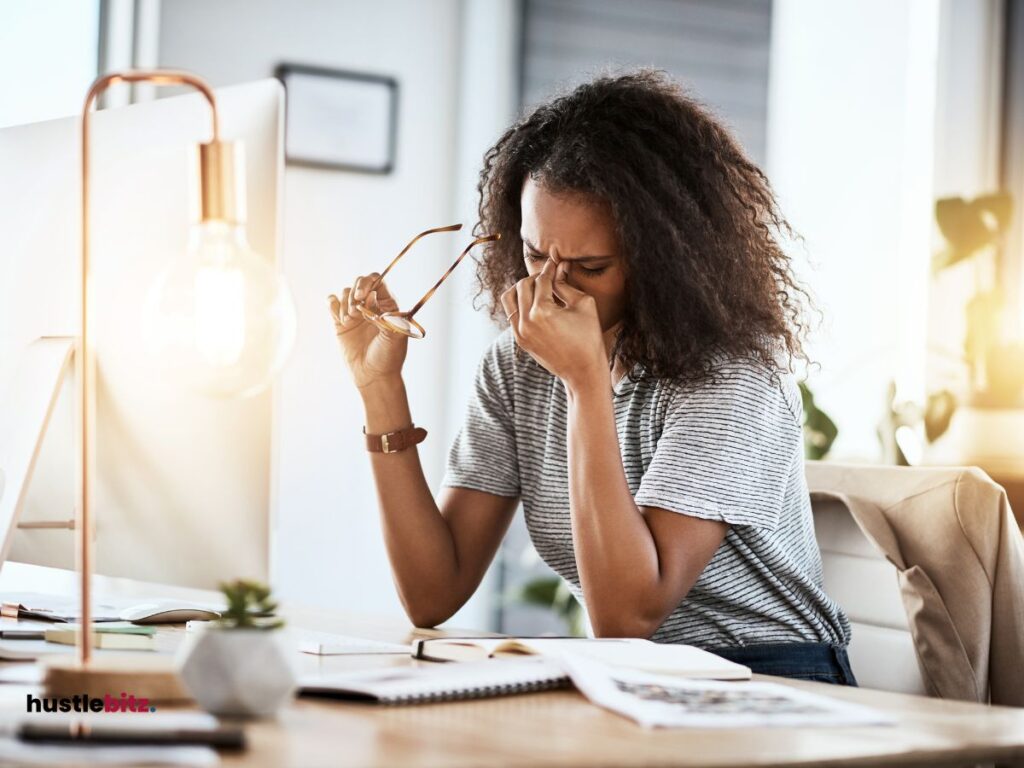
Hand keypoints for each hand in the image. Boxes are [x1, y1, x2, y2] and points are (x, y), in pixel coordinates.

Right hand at [328, 273, 408, 390]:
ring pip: (345, 292)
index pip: (377, 281)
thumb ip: (384, 314)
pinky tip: (339, 318)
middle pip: (359, 283)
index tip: (361, 296)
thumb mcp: (393, 336)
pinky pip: (332, 303)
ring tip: (349, 321)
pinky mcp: (341, 322)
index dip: (367, 283)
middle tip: (354, 313)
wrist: (373, 376)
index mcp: (388, 305)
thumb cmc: (388, 357)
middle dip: (353, 294)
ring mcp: (355, 313)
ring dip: (344, 303)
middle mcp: (371, 305)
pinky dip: (331, 304)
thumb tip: (371, 296)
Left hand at [500, 259, 606, 389]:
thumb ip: (566, 284)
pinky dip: (520, 304)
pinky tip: (536, 305)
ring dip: (521, 289)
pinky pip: (511, 314)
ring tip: (538, 290)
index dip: (549, 269)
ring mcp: (520, 332)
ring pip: (509, 298)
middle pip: (523, 285)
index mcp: (543, 312)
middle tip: (549, 278)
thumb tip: (559, 266)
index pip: (541, 280)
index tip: (554, 263)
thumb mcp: (584, 305)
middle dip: (536, 278)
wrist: (582, 370)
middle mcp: (526, 322)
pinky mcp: (519, 340)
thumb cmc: (589, 337)